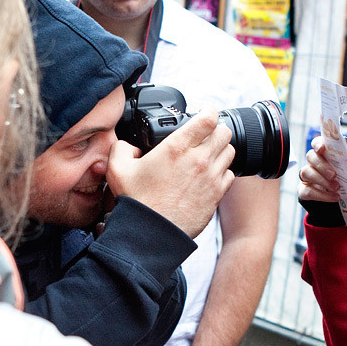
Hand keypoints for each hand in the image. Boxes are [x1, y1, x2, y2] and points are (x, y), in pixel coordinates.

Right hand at [106, 109, 234, 237]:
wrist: (150, 233)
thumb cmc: (136, 202)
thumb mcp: (117, 168)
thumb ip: (122, 148)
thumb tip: (130, 146)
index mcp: (177, 147)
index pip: (209, 117)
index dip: (208, 112)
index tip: (204, 114)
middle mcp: (199, 159)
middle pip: (224, 132)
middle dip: (215, 130)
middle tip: (205, 136)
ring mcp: (211, 177)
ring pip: (230, 152)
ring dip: (220, 150)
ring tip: (208, 156)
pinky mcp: (217, 195)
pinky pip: (229, 175)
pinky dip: (222, 172)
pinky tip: (209, 176)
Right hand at [298, 136, 339, 202]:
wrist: (341, 200)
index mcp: (325, 154)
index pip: (317, 143)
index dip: (317, 144)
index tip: (322, 148)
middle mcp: (314, 162)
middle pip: (310, 156)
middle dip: (322, 165)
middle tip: (333, 175)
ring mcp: (307, 176)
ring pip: (306, 172)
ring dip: (321, 180)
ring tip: (336, 187)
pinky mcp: (304, 190)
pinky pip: (306, 191)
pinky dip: (321, 195)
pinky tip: (334, 197)